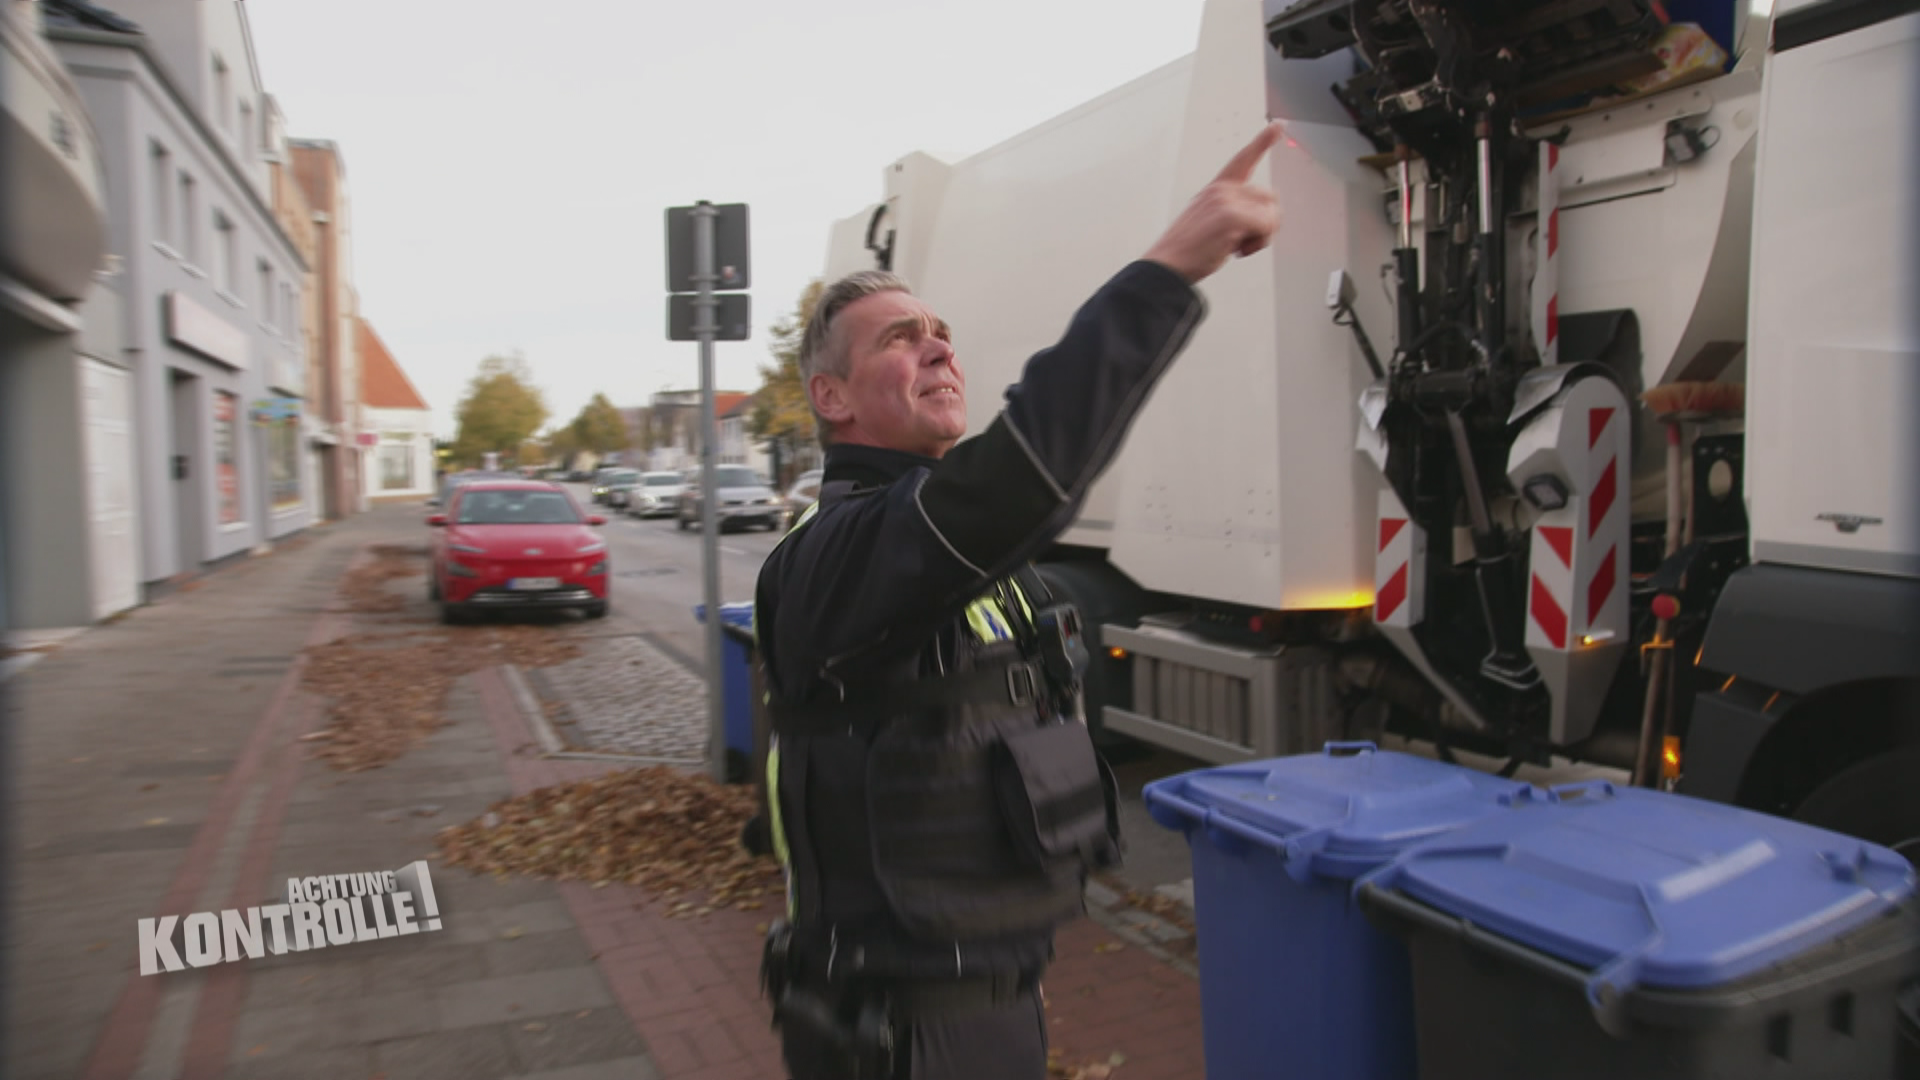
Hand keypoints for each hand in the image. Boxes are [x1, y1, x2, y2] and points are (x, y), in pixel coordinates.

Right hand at [1143, 121, 1282, 284]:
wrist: (1168, 265)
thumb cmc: (1187, 251)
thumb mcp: (1210, 223)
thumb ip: (1236, 212)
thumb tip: (1267, 218)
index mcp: (1215, 190)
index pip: (1242, 160)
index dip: (1262, 142)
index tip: (1277, 125)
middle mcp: (1221, 190)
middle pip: (1268, 198)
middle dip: (1264, 224)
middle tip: (1241, 242)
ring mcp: (1226, 200)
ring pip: (1271, 213)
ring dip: (1262, 235)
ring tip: (1236, 246)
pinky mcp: (1231, 215)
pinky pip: (1267, 226)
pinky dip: (1259, 242)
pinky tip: (1236, 249)